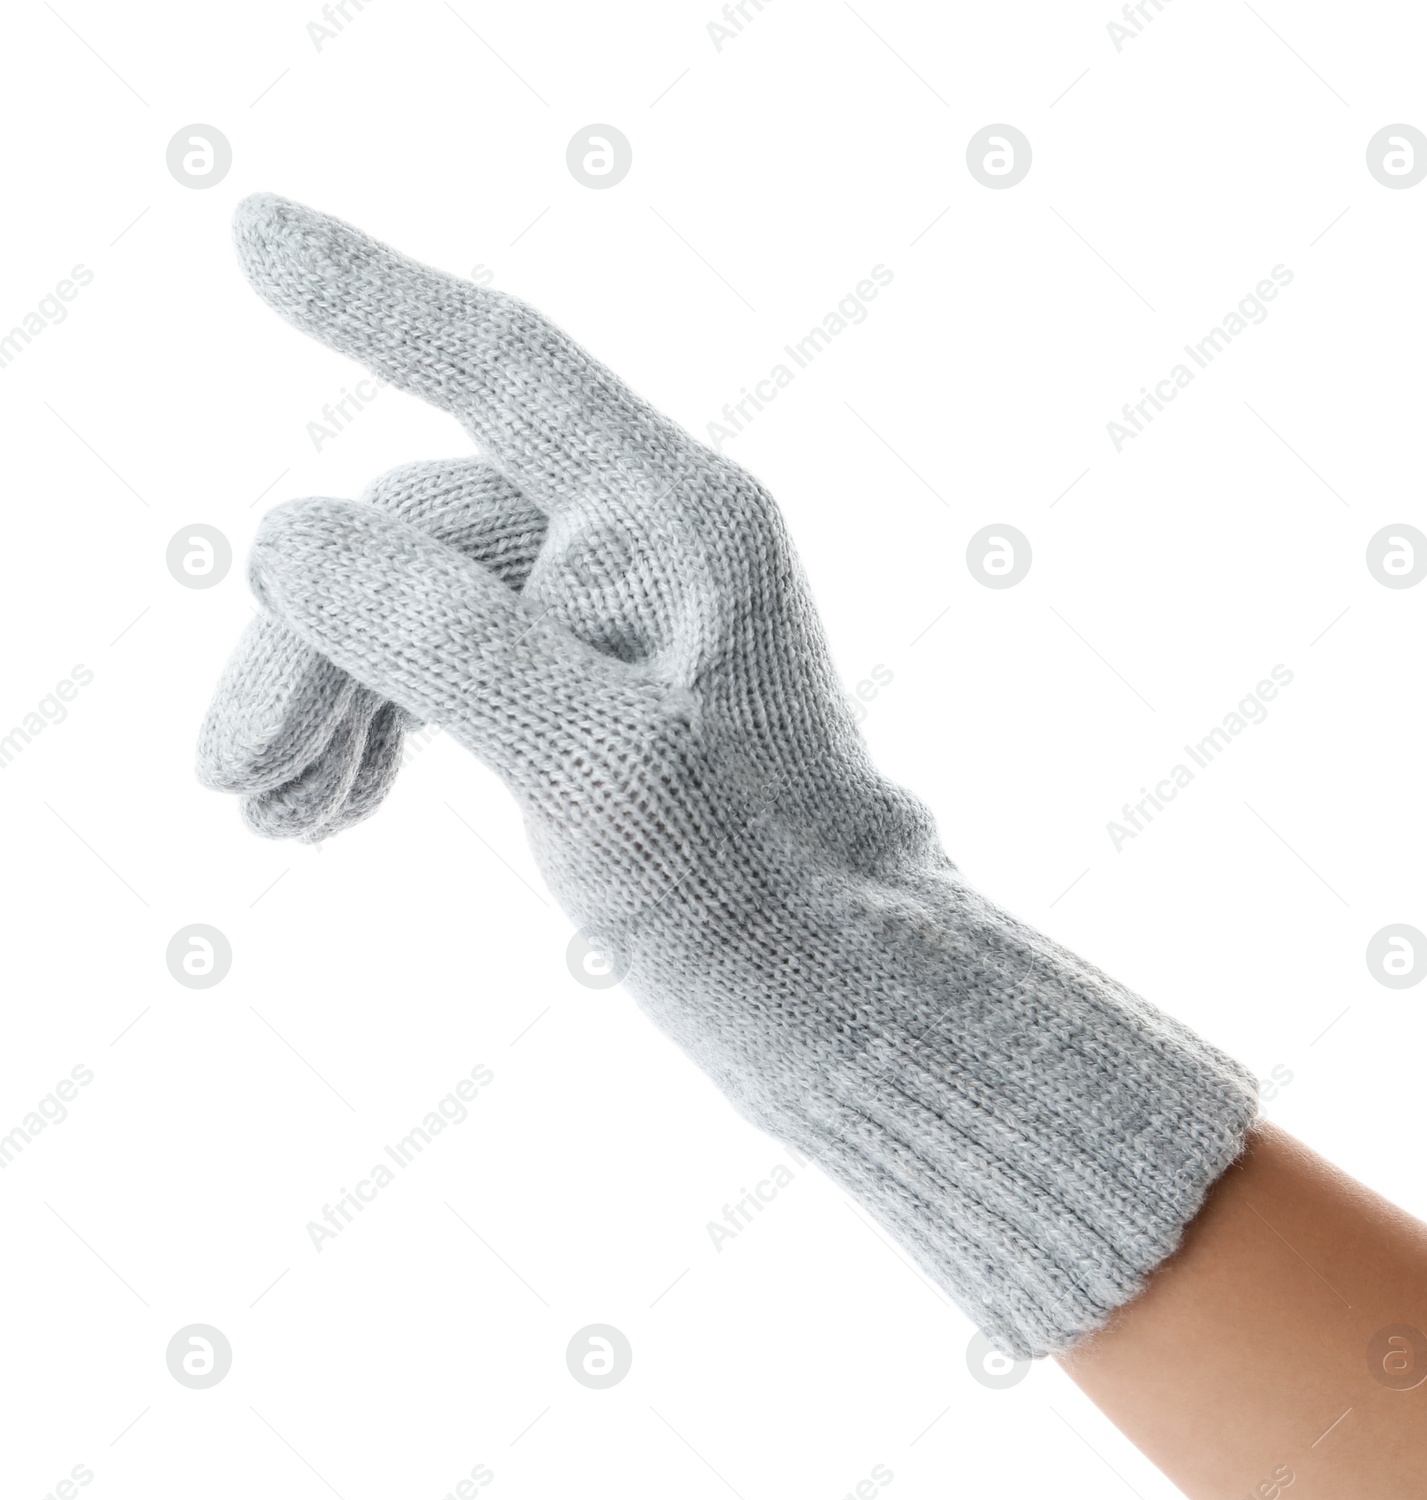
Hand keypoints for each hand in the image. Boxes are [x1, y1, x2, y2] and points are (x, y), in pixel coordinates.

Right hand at [214, 194, 1258, 1357]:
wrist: (846, 994)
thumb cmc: (761, 894)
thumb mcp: (601, 771)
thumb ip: (449, 646)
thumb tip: (287, 536)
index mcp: (677, 520)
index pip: (501, 363)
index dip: (371, 293)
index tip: (252, 230)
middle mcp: (651, 549)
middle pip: (424, 530)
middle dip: (311, 637)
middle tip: (231, 776)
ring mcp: (622, 626)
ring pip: (423, 605)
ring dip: (329, 694)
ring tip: (270, 816)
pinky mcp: (600, 701)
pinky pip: (453, 670)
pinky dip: (377, 727)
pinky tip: (325, 813)